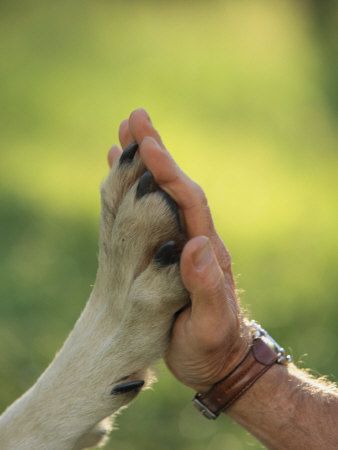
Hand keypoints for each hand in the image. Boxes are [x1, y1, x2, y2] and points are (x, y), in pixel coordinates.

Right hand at [108, 109, 250, 392]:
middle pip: (175, 187)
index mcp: (206, 251)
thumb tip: (197, 244)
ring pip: (162, 196)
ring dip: (145, 165)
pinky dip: (137, 193)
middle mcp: (194, 240)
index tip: (149, 144)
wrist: (217, 359)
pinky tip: (125, 180)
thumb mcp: (211, 324)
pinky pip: (153, 215)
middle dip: (155, 152)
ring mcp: (182, 245)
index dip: (168, 173)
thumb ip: (206, 287)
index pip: (188, 201)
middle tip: (135, 117)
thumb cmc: (213, 347)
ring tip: (126, 136)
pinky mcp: (170, 255)